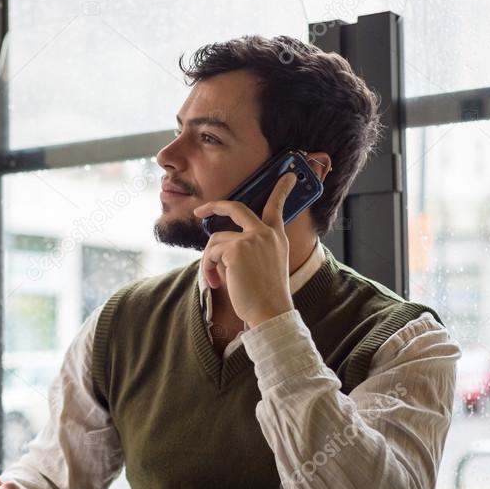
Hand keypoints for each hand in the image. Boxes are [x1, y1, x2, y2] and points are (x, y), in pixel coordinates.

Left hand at [193, 172, 297, 327]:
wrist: (270, 312)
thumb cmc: (265, 296)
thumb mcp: (264, 266)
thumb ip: (248, 249)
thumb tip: (220, 245)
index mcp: (277, 238)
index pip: (278, 207)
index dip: (282, 189)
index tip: (288, 175)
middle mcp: (266, 233)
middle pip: (236, 208)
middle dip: (215, 206)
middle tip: (201, 210)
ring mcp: (251, 238)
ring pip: (216, 239)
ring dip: (209, 260)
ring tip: (215, 279)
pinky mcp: (236, 248)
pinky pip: (211, 252)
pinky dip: (208, 267)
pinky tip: (216, 282)